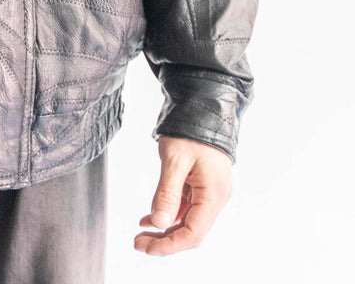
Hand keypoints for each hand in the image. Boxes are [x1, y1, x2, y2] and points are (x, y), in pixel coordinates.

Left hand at [133, 136, 232, 256]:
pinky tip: (150, 218)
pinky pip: (186, 207)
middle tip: (139, 243)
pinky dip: (169, 213)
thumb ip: (167, 192)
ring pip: (188, 220)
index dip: (170, 245)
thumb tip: (158, 222)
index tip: (148, 248)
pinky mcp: (203, 185)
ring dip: (165, 229)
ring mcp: (210, 192)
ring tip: (141, 233)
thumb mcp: (174, 159)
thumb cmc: (191, 129)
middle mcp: (216, 197)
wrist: (203, 107)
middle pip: (191, 230)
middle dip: (165, 240)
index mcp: (213, 194)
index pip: (194, 232)